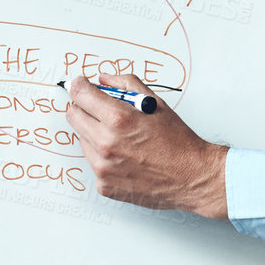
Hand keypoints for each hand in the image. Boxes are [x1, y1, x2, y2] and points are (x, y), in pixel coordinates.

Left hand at [65, 74, 228, 218]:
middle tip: (98, 108)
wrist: (191, 177)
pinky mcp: (104, 184)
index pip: (80, 94)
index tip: (80, 84)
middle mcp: (106, 143)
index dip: (78, 85)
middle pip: (73, 116)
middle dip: (83, 107)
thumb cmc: (178, 142)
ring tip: (121, 136)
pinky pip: (93, 162)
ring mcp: (103, 167)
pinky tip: (124, 156)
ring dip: (94, 133)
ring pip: (82, 140)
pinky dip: (103, 156)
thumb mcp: (156, 104)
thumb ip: (127, 85)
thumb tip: (104, 79)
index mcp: (119, 119)